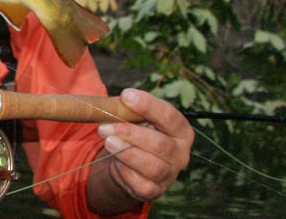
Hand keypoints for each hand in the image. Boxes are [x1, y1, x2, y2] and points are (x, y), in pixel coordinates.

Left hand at [93, 88, 192, 208]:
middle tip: (105, 127)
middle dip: (129, 133)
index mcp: (181, 131)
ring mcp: (170, 174)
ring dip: (127, 152)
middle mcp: (181, 153)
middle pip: (159, 144)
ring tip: (108, 142)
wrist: (129, 167)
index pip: (170, 116)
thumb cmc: (135, 135)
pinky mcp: (155, 190)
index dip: (148, 105)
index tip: (126, 95)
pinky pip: (140, 182)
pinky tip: (115, 162)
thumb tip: (109, 103)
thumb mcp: (134, 119)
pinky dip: (125, 171)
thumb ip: (127, 110)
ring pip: (152, 166)